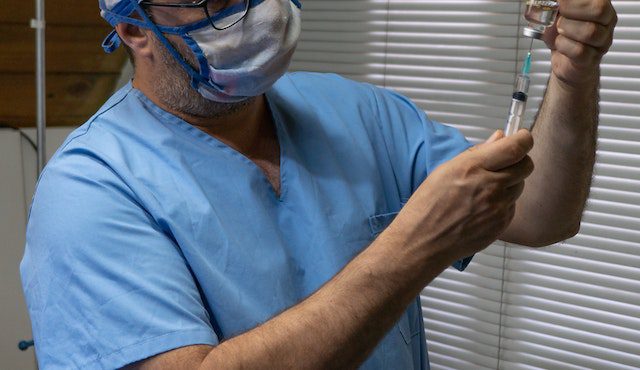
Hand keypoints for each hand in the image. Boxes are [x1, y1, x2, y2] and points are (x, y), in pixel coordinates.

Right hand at [391, 129, 533, 264]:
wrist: (423, 242)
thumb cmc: (427, 206)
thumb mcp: (445, 171)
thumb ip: (477, 153)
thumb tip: (499, 138)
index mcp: (472, 168)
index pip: (515, 147)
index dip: (523, 138)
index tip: (522, 136)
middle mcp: (489, 186)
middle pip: (525, 165)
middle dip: (519, 160)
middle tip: (506, 162)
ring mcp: (498, 207)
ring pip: (519, 186)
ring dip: (510, 182)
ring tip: (486, 188)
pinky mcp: (501, 224)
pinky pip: (512, 205)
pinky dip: (503, 202)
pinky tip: (482, 206)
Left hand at [542, 0, 616, 87]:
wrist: (563, 60)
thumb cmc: (562, 34)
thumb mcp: (558, 14)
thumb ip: (559, 5)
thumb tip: (553, 1)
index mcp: (601, 7)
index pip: (597, 0)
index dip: (573, 1)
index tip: (560, 4)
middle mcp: (606, 23)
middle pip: (599, 10)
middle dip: (571, 12)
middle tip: (559, 17)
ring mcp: (601, 43)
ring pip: (590, 32)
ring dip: (566, 29)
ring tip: (559, 31)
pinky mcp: (591, 60)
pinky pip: (580, 51)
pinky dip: (563, 46)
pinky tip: (560, 44)